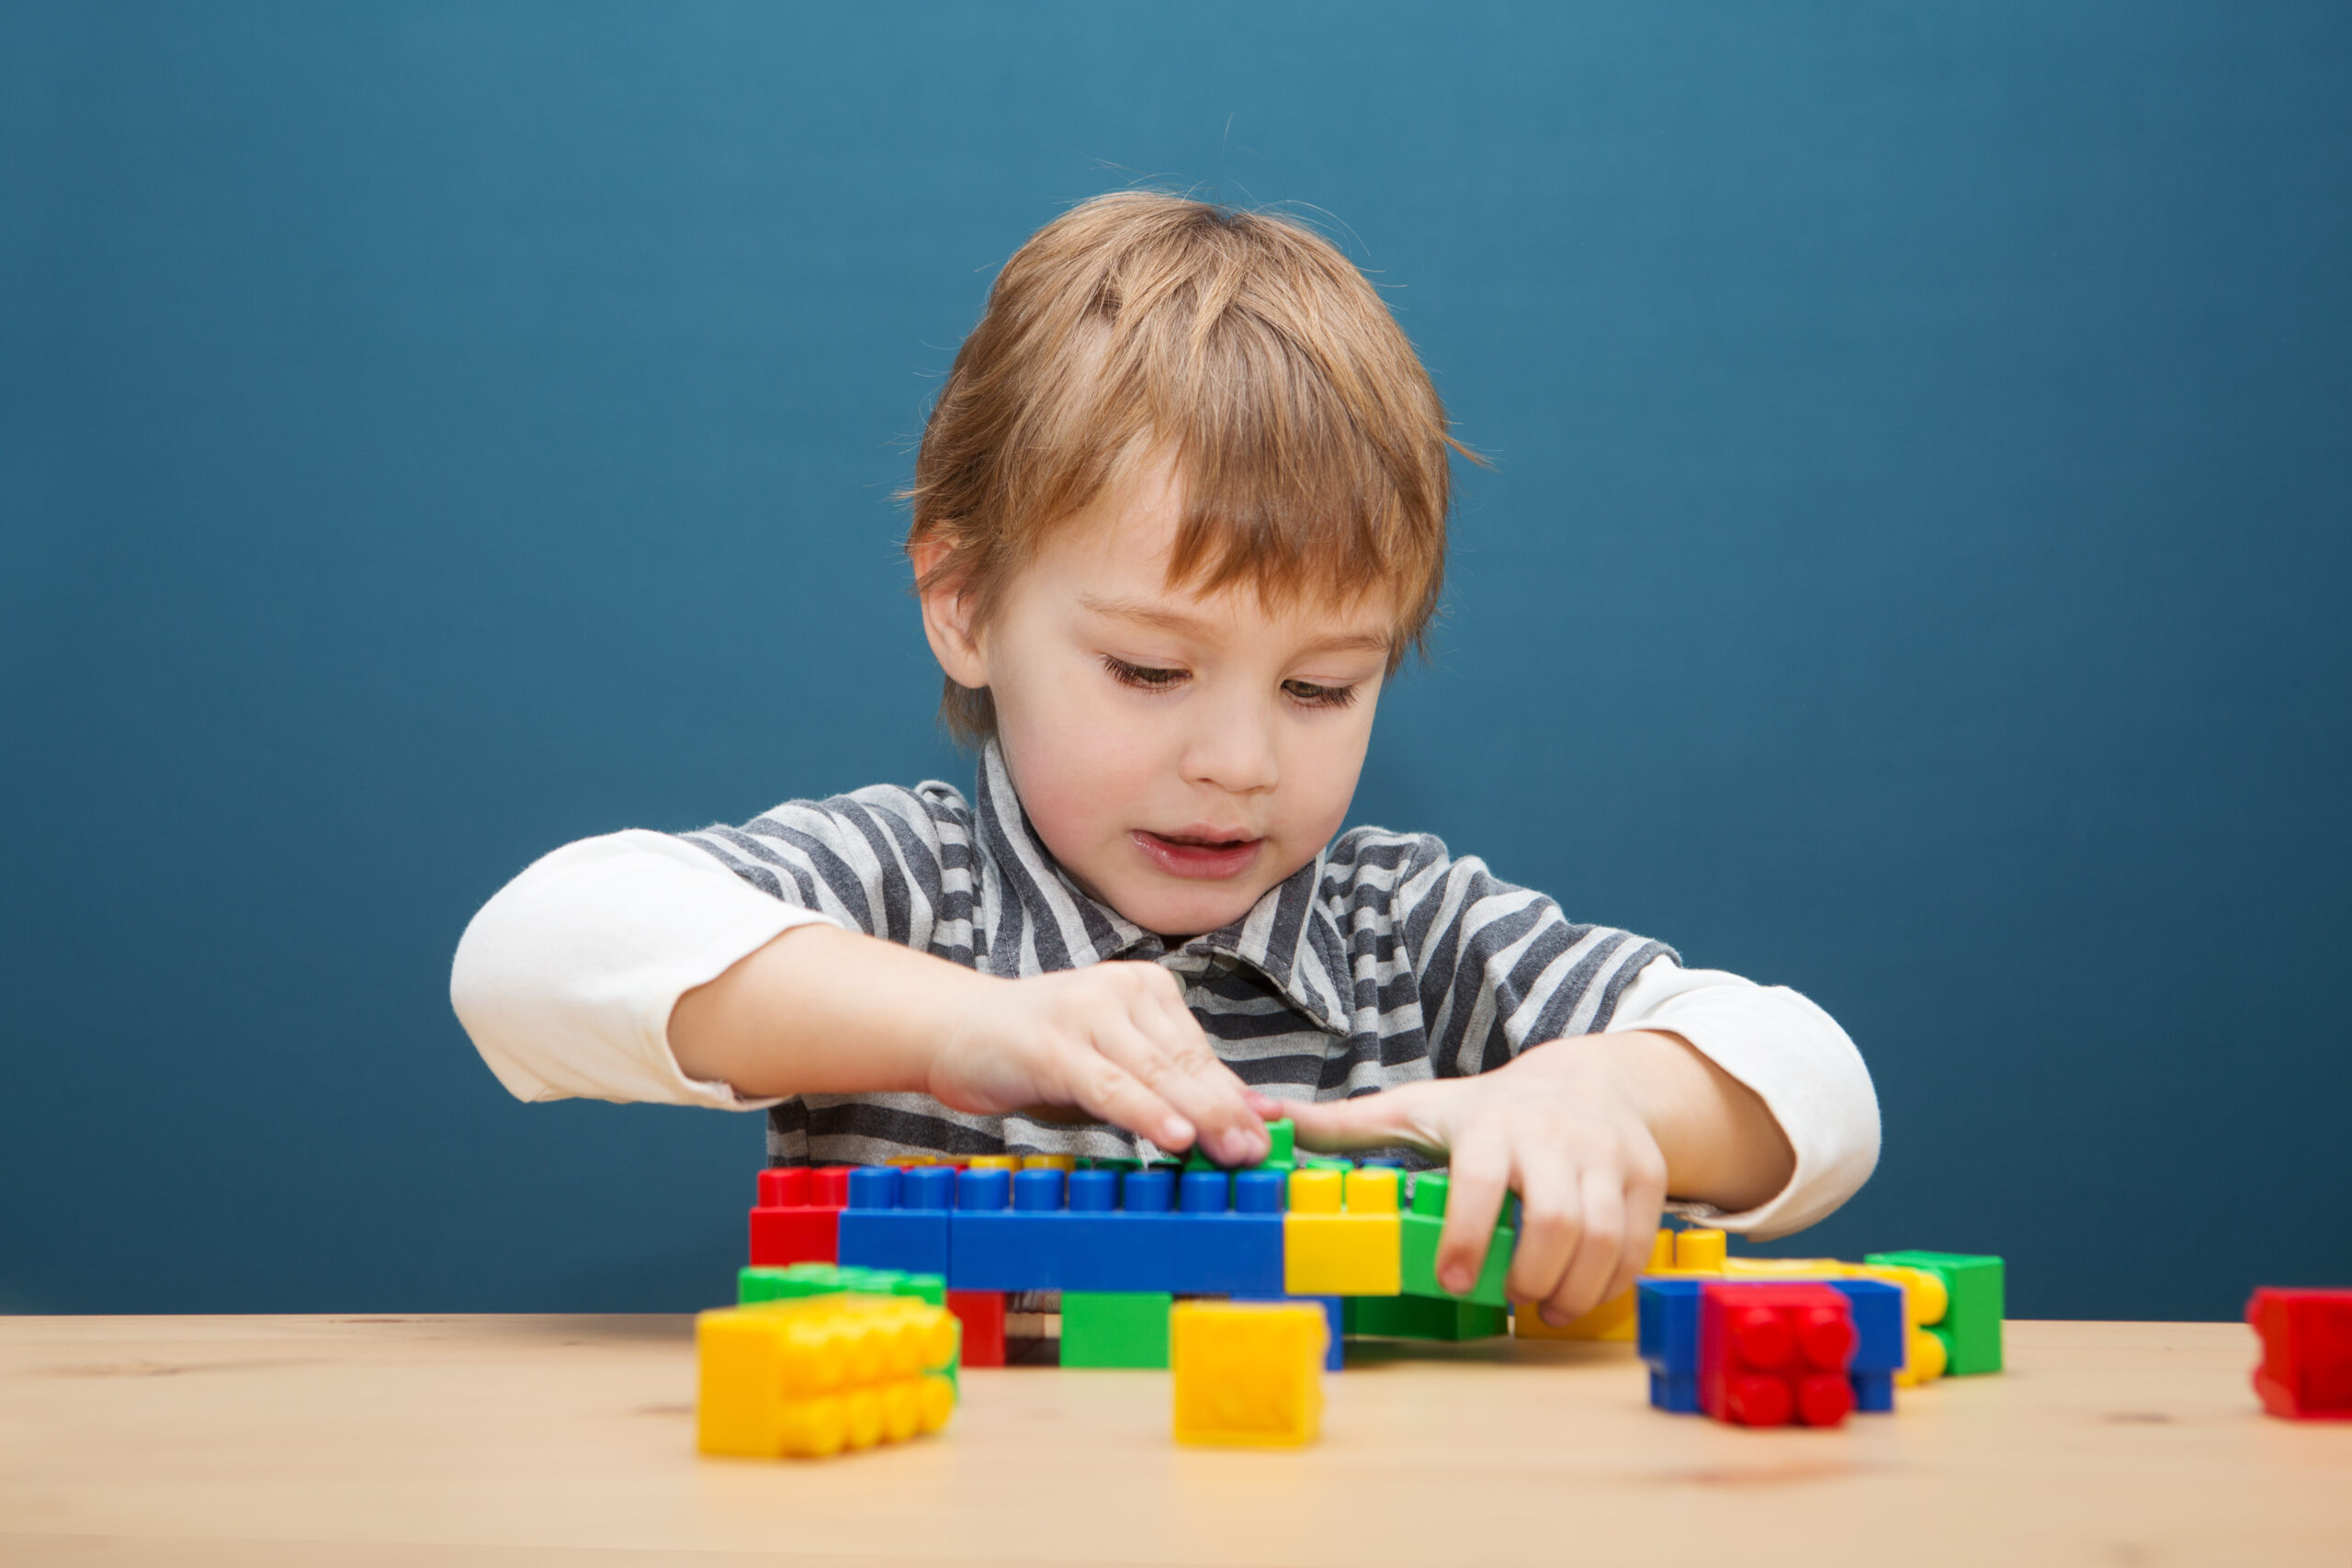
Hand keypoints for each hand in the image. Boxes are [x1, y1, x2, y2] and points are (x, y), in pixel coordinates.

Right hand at [928, 962, 1268, 1165]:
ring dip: (1198, 1116)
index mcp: (1145, 987)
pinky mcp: (1052, 1045)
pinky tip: (1175, 1136)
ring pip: (1155, 1074)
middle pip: (1184, 1062)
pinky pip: (1109, 1085)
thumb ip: (1169, 1086)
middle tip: (1256, 1153)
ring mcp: (1085, 1012)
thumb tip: (1241, 1117)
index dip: (1233, 1098)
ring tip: (1230, 1150)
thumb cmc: (1039, 1054)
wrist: (954, 1030)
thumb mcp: (1112, 1066)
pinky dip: (1145, 1113)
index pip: (1198, 1052)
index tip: (1266, 1136)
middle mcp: (1120, 990)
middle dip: (1225, 1112)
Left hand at [1256, 1033, 1679, 1324]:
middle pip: (1554, 1221)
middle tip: (1507, 1297)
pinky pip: (1635, 1244)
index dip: (1465, 1235)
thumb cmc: (1489, 1109)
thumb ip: (1343, 1125)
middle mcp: (1553, 1136)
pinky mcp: (1648, 1176)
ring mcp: (1607, 1156)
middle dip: (1529, 1275)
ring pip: (1601, 1238)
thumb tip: (1260, 1118)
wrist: (1592, 1082)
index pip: (1479, 1181)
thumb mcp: (1418, 1109)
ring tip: (1544, 1306)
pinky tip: (1580, 1293)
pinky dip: (1610, 1282)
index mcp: (1490, 1123)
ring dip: (1573, 1288)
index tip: (1450, 1280)